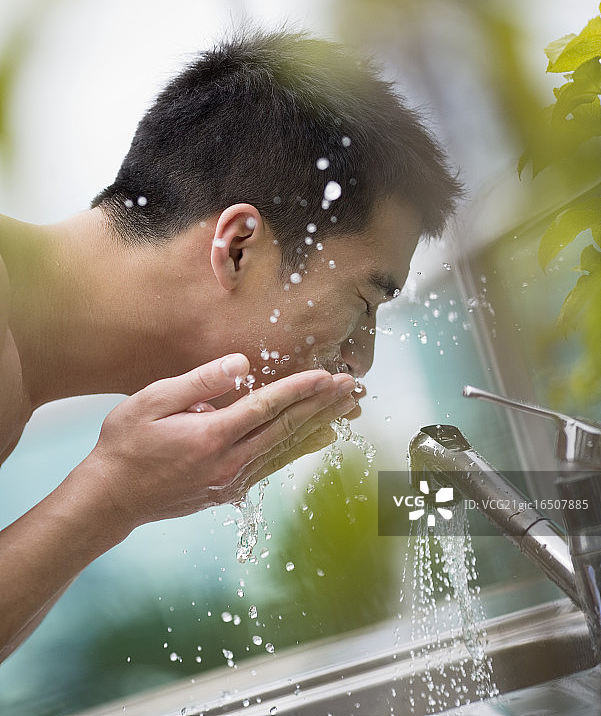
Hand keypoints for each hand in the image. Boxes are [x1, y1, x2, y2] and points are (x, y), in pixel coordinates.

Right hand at [83, 354, 356, 534]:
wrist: (110, 499)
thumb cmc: (125, 444)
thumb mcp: (152, 402)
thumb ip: (199, 381)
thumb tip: (242, 364)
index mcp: (211, 435)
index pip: (268, 407)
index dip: (301, 389)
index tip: (328, 375)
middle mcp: (229, 462)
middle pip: (288, 429)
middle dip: (323, 405)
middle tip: (353, 387)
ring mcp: (231, 481)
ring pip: (287, 449)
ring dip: (320, 427)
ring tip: (348, 410)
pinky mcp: (229, 491)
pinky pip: (274, 466)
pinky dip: (300, 450)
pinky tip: (318, 439)